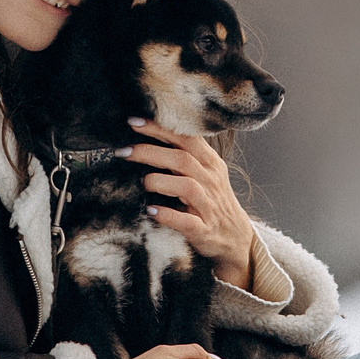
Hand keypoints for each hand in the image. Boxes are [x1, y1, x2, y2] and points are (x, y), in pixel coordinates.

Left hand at [121, 118, 251, 284]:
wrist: (235, 236)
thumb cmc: (211, 199)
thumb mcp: (206, 171)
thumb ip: (185, 153)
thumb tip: (150, 134)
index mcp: (209, 162)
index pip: (186, 138)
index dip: (160, 128)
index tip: (133, 122)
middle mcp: (210, 180)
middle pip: (182, 159)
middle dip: (150, 152)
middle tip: (124, 151)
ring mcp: (208, 205)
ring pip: (187, 187)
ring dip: (159, 182)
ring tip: (142, 182)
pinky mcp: (204, 229)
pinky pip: (187, 221)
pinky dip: (168, 215)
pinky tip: (151, 211)